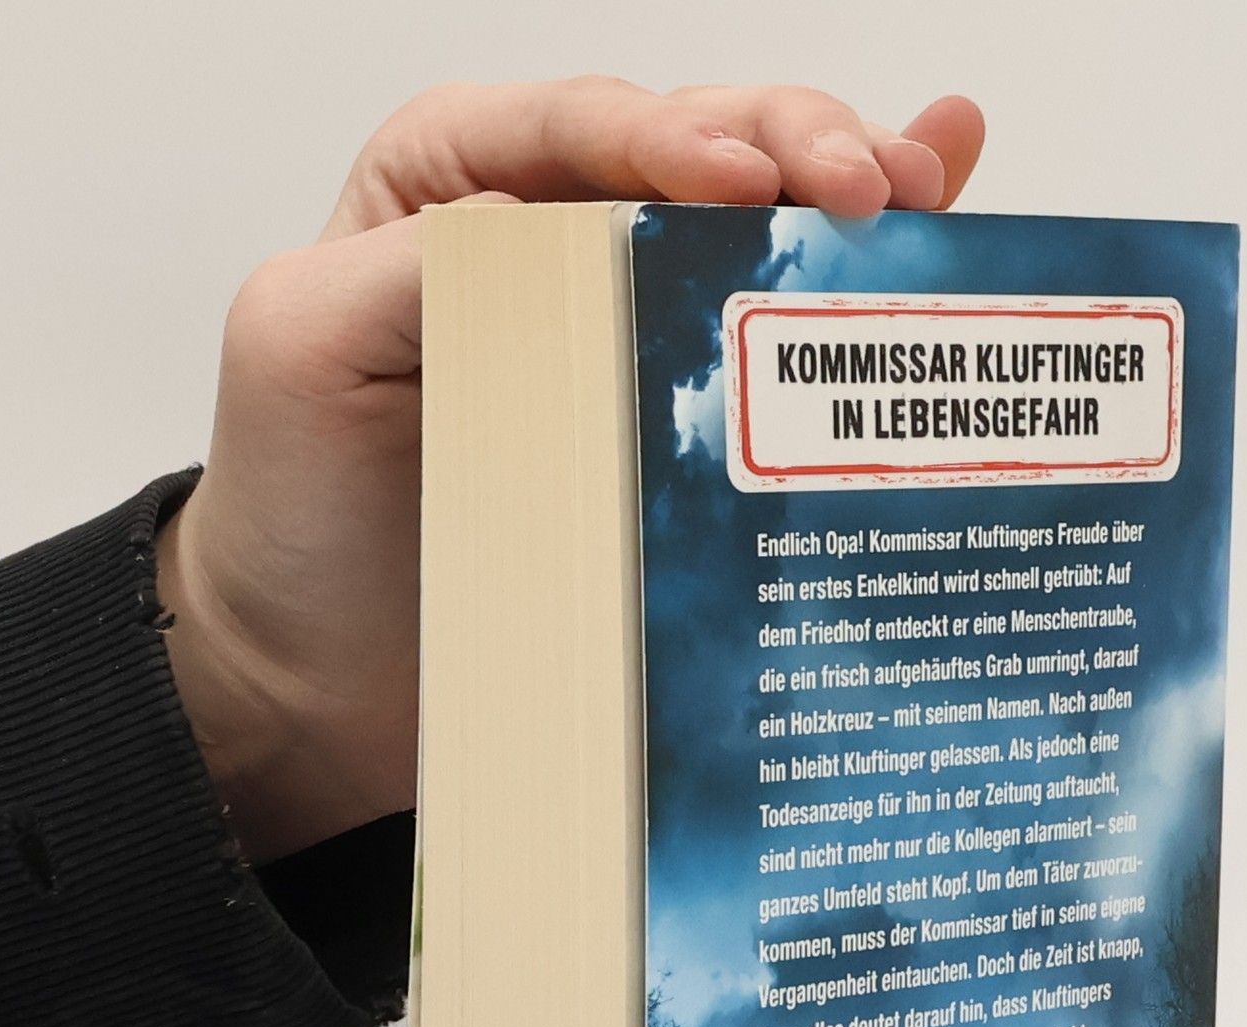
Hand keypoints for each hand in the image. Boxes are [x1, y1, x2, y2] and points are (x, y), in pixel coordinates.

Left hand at [156, 79, 986, 861]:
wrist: (325, 680)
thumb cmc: (298, 512)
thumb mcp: (309, 347)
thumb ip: (424, 262)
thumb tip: (572, 229)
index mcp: (462, 188)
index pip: (586, 127)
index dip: (678, 134)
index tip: (752, 183)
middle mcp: (563, 241)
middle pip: (702, 148)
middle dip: (797, 148)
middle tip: (874, 191)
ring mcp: (634, 334)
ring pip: (759, 228)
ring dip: (850, 202)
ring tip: (929, 199)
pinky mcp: (679, 427)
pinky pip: (775, 341)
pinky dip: (859, 277)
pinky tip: (948, 208)